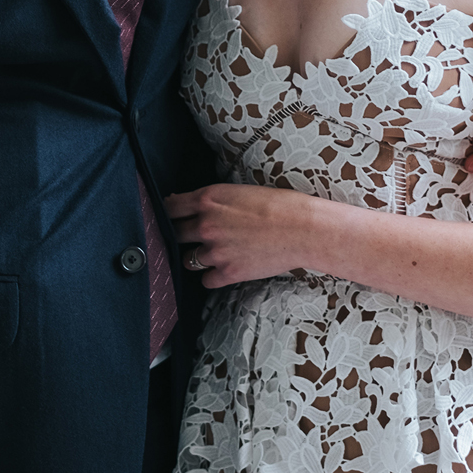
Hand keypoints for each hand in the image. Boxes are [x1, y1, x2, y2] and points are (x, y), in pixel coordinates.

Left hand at [167, 183, 312, 288]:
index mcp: (208, 199)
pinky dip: (212, 276)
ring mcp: (215, 251)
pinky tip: (224, 268)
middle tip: (194, 236)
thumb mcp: (239, 191)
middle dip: (182, 235)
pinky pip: (205, 280)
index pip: (169, 208)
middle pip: (175, 234)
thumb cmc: (279, 205)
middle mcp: (206, 225)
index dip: (168, 213)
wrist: (303, 229)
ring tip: (215, 252)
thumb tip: (192, 205)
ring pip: (188, 259)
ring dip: (197, 257)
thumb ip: (214, 200)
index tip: (170, 217)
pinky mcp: (228, 273)